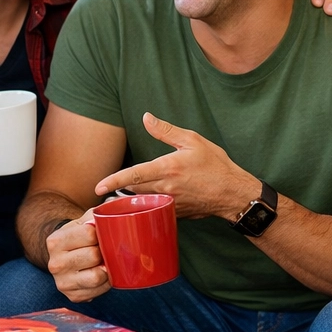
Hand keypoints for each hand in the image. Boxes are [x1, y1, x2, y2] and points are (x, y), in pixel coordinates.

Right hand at [45, 209, 109, 302]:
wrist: (64, 258)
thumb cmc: (78, 238)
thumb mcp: (82, 222)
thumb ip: (95, 214)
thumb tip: (113, 209)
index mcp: (56, 241)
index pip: (89, 234)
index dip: (102, 233)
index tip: (103, 234)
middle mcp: (55, 263)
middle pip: (93, 255)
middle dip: (105, 251)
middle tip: (107, 248)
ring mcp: (63, 282)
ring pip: (97, 276)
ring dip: (107, 269)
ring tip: (106, 262)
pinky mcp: (73, 296)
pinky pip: (99, 291)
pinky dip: (106, 283)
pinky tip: (103, 274)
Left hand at [94, 113, 256, 219]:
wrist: (232, 192)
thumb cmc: (215, 165)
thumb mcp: (192, 140)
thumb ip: (166, 130)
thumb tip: (146, 118)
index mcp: (167, 168)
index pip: (134, 174)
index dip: (113, 180)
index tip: (98, 187)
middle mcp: (166, 187)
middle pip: (133, 189)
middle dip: (122, 187)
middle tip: (111, 186)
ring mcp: (170, 203)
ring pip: (143, 200)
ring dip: (134, 196)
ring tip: (126, 193)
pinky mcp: (175, 213)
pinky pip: (156, 208)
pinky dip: (150, 203)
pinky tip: (152, 199)